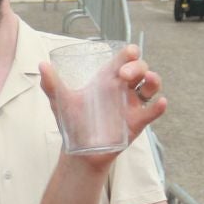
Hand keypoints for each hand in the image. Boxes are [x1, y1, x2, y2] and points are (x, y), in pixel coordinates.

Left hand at [37, 42, 165, 168]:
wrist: (78, 151)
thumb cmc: (72, 122)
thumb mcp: (61, 101)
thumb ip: (51, 84)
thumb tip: (42, 65)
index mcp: (107, 78)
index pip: (124, 59)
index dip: (130, 53)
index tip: (129, 52)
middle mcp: (123, 88)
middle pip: (140, 69)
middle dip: (138, 66)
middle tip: (125, 74)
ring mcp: (132, 104)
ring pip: (151, 86)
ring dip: (154, 80)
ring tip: (149, 81)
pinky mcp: (137, 122)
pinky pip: (153, 111)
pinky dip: (159, 107)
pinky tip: (161, 103)